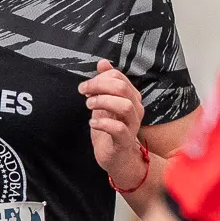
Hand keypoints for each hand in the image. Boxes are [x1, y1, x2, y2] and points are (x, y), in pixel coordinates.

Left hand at [82, 64, 146, 189]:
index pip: (119, 78)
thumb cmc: (111, 129)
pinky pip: (119, 128)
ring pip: (124, 106)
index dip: (100, 78)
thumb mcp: (105, 103)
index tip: (85, 87)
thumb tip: (103, 63)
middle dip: (99, 87)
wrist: (118, 158)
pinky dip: (103, 123)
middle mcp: (136, 109)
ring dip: (103, 102)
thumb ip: (105, 84)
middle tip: (84, 93)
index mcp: (131, 97)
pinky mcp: (125, 140)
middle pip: (122, 89)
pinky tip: (92, 123)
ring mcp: (132, 125)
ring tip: (89, 105)